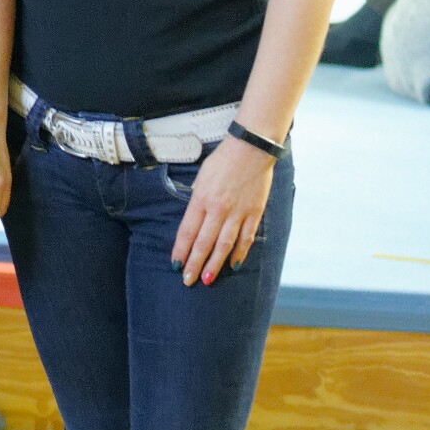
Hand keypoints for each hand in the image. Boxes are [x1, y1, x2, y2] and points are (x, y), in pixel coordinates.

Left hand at [171, 136, 276, 285]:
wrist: (251, 149)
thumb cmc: (222, 161)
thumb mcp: (201, 178)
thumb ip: (197, 200)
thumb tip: (194, 220)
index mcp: (201, 199)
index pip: (187, 231)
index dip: (180, 250)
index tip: (175, 264)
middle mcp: (218, 208)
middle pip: (204, 242)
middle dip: (194, 263)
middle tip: (187, 280)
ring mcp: (238, 212)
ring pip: (224, 245)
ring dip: (215, 264)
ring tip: (207, 278)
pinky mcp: (255, 213)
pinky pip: (246, 237)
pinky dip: (239, 253)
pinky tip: (233, 265)